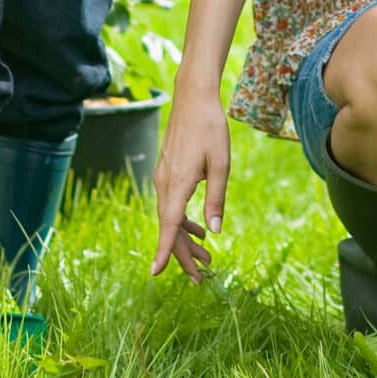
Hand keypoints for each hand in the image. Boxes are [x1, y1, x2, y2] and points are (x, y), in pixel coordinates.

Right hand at [150, 87, 230, 282]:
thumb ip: (216, 199)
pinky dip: (183, 222)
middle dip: (183, 255)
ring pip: (171, 218)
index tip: (155, 273)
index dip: (163, 251)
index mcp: (177, 184)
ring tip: (206, 259)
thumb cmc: (210, 128)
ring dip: (185, 240)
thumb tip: (214, 231)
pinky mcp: (168, 172)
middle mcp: (165, 184)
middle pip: (170, 228)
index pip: (168, 226)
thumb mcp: (221, 165)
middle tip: (200, 279)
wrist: (193, 98)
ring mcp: (164, 178)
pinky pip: (172, 205)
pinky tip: (199, 230)